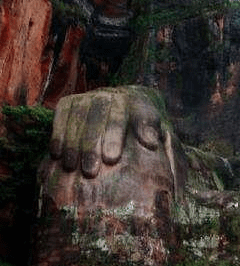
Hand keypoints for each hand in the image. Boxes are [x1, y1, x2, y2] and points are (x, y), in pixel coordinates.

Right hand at [48, 86, 169, 177]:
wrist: (126, 108)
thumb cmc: (143, 130)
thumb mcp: (157, 132)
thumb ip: (157, 138)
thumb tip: (151, 143)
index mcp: (134, 100)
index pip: (122, 115)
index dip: (114, 136)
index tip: (112, 159)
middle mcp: (110, 94)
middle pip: (98, 115)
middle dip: (91, 143)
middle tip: (90, 171)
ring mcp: (89, 96)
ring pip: (79, 115)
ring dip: (73, 142)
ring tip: (71, 167)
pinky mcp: (70, 101)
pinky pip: (62, 114)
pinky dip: (58, 133)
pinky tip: (57, 154)